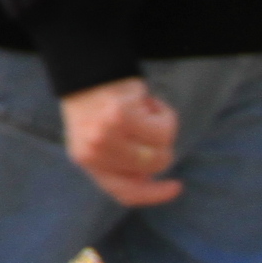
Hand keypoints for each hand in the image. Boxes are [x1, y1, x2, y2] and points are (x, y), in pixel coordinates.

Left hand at [62, 75, 179, 206]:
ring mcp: (106, 136)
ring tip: (146, 111)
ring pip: (162, 147)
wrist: (86, 68)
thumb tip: (148, 176)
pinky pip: (165, 127)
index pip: (126, 192)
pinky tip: (147, 101)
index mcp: (87, 161)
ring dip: (163, 128)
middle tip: (150, 126)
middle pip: (152, 167)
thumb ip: (122, 161)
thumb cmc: (99, 104)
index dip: (154, 194)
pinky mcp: (121, 116)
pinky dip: (165, 113)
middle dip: (161, 147)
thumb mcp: (101, 138)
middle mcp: (93, 152)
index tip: (175, 187)